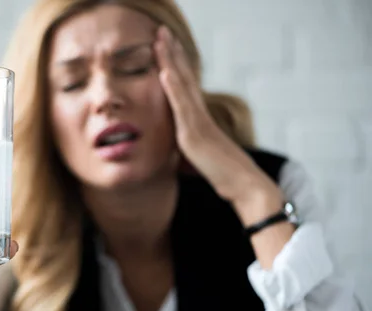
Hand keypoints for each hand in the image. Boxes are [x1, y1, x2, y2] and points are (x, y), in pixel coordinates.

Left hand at [153, 25, 281, 216]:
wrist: (244, 184)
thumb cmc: (224, 175)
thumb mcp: (199, 159)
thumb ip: (190, 150)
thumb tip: (182, 154)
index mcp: (199, 118)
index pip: (184, 85)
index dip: (175, 64)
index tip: (165, 46)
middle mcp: (199, 113)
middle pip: (183, 76)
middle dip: (172, 52)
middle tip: (162, 30)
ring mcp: (197, 120)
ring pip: (181, 83)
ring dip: (170, 60)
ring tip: (160, 39)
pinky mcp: (195, 132)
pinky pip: (183, 105)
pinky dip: (173, 87)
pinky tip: (165, 70)